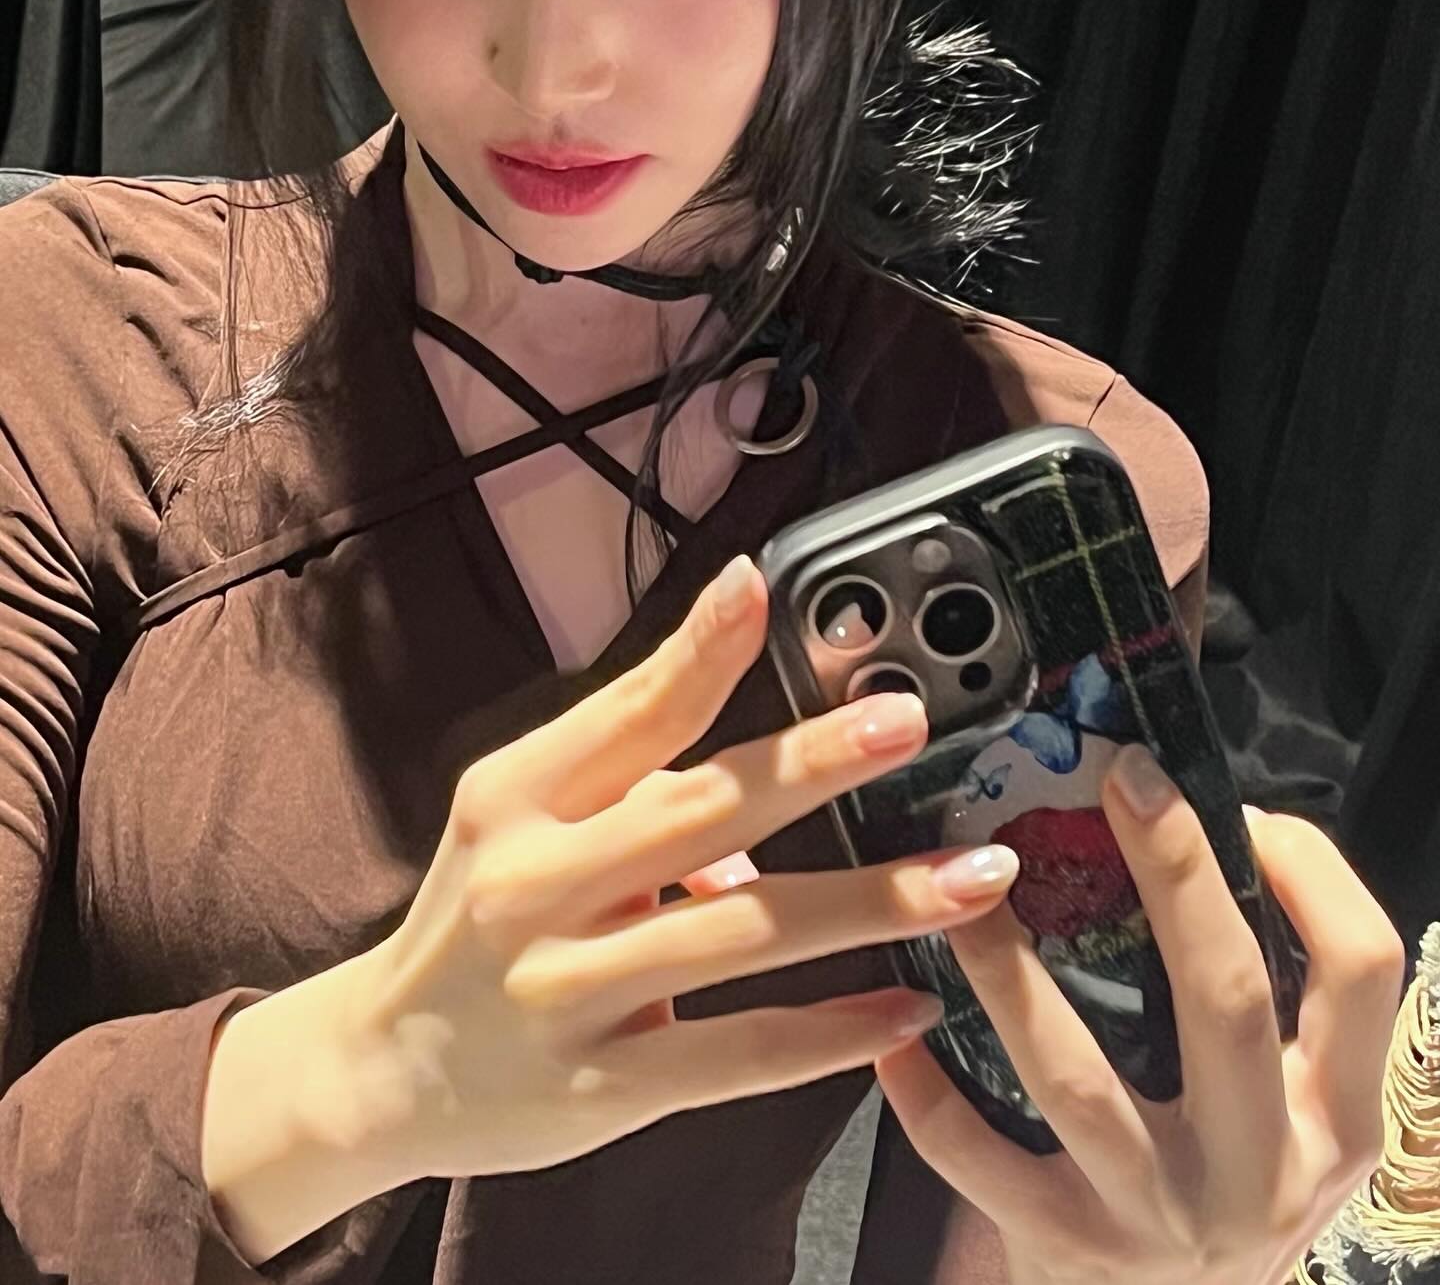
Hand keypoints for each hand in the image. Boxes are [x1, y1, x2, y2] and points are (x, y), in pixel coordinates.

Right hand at [324, 555, 1018, 1181]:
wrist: (384, 1068)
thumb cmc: (478, 914)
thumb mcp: (514, 820)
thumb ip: (627, 784)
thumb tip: (767, 782)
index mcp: (516, 796)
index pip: (624, 710)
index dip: (699, 648)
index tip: (762, 584)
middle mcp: (537, 883)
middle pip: (699, 811)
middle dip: (812, 764)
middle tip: (906, 724)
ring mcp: (571, 989)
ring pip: (744, 932)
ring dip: (872, 902)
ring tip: (974, 878)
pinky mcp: (608, 1085)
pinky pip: (741, 1052)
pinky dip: (835, 1032)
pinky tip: (914, 1005)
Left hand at [874, 751, 1406, 1284]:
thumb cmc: (1225, 1182)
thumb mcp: (1282, 1106)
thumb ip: (1262, 1000)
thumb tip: (1187, 831)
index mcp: (1331, 1112)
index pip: (1363, 969)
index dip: (1312, 874)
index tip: (1241, 806)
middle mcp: (1259, 1165)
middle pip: (1229, 1000)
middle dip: (1177, 877)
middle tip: (1124, 781)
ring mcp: (1159, 1213)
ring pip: (1079, 1077)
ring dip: (1012, 973)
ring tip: (963, 889)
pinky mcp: (1067, 1248)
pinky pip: (982, 1160)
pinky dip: (928, 1093)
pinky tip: (891, 1030)